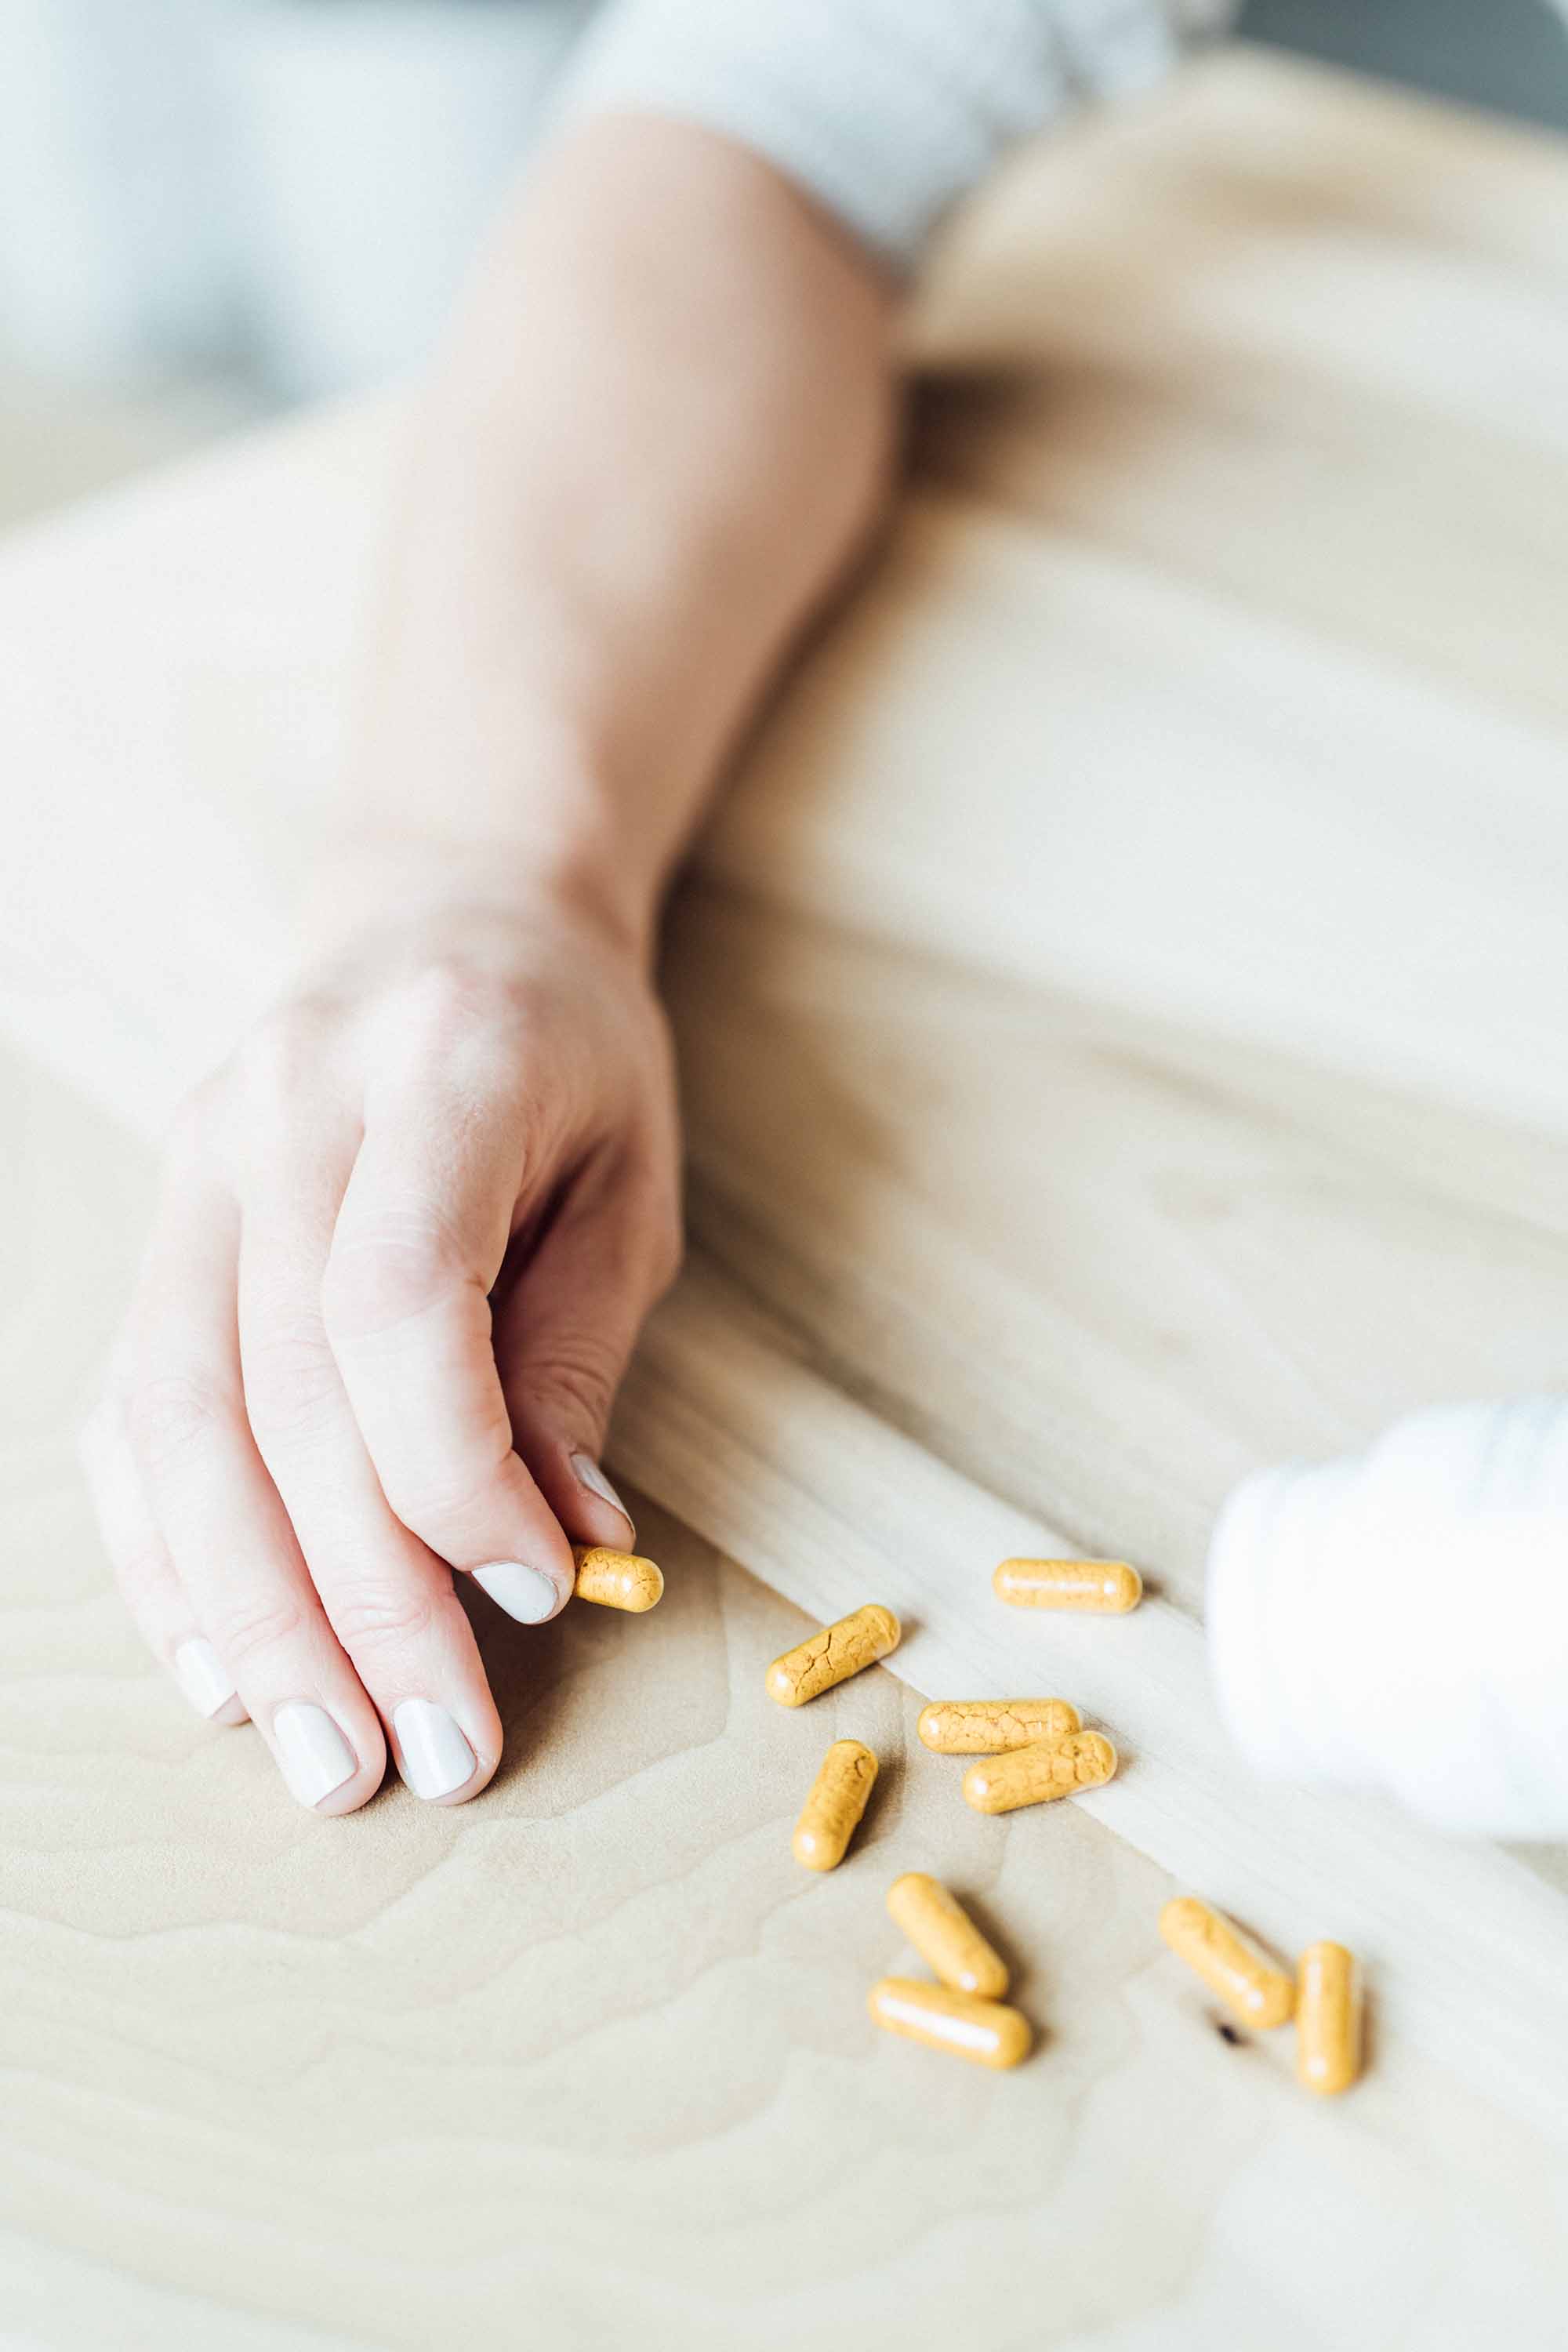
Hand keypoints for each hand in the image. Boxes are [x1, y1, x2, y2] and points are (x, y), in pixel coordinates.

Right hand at [79, 878, 680, 1811]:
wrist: (445, 922)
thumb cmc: (571, 1061)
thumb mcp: (628, 1183)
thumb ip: (578, 1354)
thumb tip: (562, 1543)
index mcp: (431, 1072)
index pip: (398, 1301)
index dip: (454, 1471)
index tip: (534, 1589)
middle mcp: (277, 1114)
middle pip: (281, 1392)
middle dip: (354, 1601)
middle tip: (425, 1756)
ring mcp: (193, 1168)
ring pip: (180, 1420)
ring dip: (249, 1612)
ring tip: (325, 1754)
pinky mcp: (157, 1224)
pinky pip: (129, 1410)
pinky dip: (166, 1551)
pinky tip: (222, 1667)